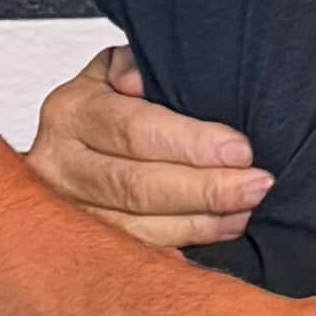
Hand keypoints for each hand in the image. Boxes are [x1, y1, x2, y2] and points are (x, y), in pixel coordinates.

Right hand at [33, 38, 269, 253]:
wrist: (76, 140)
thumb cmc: (114, 100)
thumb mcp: (120, 68)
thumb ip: (136, 65)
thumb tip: (137, 80)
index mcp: (71, 112)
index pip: (136, 130)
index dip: (191, 144)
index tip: (239, 151)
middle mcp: (60, 164)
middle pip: (138, 186)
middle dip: (206, 189)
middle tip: (255, 185)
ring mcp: (69, 209)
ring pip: (139, 226)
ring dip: (201, 220)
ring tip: (245, 209)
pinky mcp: (85, 241)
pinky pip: (139, 250)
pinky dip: (186, 240)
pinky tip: (223, 227)